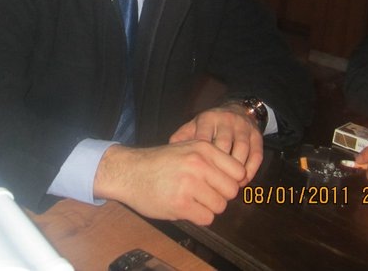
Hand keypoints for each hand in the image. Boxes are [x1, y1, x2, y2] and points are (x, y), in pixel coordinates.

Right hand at [93, 140, 246, 225]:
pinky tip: (184, 207)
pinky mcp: (181, 204)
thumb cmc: (158, 162)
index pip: (239, 171)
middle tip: (204, 194)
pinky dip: (198, 217)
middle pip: (232, 191)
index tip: (219, 184)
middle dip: (221, 195)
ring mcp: (190, 184)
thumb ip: (211, 159)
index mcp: (203, 148)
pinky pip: (206, 218)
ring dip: (208, 207)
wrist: (128, 171)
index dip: (231, 181)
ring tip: (191, 199)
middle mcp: (198, 164)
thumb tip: (238, 179)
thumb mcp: (186, 148)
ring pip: (220, 206)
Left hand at [168, 106, 263, 185]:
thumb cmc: (209, 126)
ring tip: (228, 186)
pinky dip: (250, 170)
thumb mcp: (194, 127)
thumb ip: (182, 138)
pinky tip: (243, 181)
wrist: (236, 110)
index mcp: (207, 119)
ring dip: (236, 170)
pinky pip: (256, 155)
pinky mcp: (257, 135)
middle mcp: (226, 120)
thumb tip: (170, 151)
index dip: (202, 159)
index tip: (197, 177)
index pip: (204, 139)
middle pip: (224, 145)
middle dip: (219, 166)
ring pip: (241, 150)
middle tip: (214, 185)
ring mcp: (243, 127)